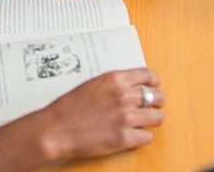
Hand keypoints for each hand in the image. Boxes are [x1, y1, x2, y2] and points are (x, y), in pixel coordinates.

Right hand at [32, 69, 165, 161]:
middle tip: (153, 107)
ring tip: (145, 122)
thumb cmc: (69, 108)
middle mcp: (124, 96)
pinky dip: (142, 137)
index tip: (155, 86)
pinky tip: (135, 136)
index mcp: (116, 80)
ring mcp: (126, 118)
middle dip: (156, 102)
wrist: (56, 129)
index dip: (154, 82)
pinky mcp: (124, 138)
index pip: (147, 76)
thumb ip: (114, 85)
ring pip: (156, 118)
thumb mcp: (93, 84)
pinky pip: (147, 137)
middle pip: (156, 96)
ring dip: (152, 120)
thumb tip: (130, 88)